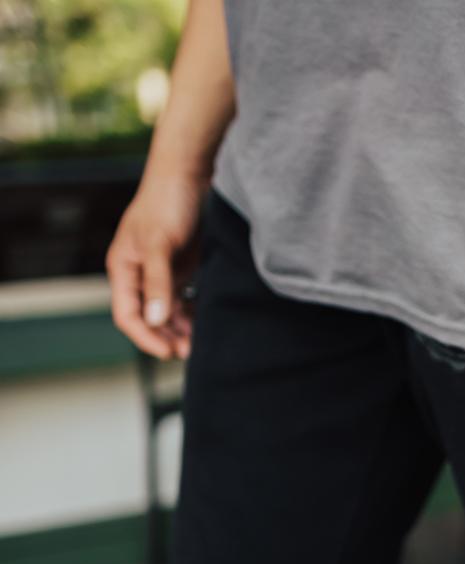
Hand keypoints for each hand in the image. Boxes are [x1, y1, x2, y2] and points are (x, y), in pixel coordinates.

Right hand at [106, 171, 205, 358]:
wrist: (187, 175)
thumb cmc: (167, 203)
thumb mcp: (160, 244)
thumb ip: (158, 282)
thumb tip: (155, 320)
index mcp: (123, 269)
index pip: (127, 315)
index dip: (145, 337)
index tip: (167, 353)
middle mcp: (138, 274)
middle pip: (148, 318)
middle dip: (166, 337)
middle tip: (189, 352)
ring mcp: (160, 272)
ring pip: (166, 312)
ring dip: (180, 329)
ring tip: (199, 343)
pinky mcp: (180, 268)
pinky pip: (182, 299)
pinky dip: (191, 314)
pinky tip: (205, 324)